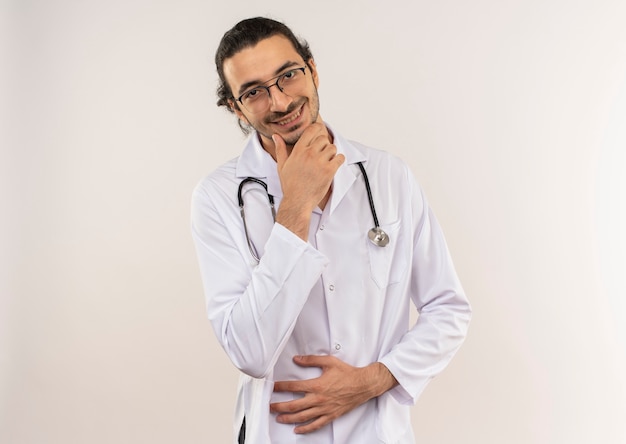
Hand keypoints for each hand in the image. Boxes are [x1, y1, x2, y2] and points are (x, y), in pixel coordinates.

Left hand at [270, 355, 397, 433]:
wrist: (363, 384)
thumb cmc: (347, 373)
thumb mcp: (329, 362)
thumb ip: (311, 360)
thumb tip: (297, 359)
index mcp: (317, 385)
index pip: (293, 387)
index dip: (281, 387)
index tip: (273, 387)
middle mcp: (319, 399)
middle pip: (294, 405)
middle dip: (280, 406)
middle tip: (270, 407)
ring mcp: (325, 409)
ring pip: (303, 417)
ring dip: (289, 418)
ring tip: (279, 418)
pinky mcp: (331, 415)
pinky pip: (316, 424)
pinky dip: (306, 429)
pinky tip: (297, 430)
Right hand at [273, 123, 344, 239]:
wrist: (297, 202)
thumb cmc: (290, 185)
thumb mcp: (282, 166)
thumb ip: (280, 149)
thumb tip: (276, 136)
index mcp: (298, 151)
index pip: (311, 130)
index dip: (317, 129)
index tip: (320, 132)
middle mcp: (309, 154)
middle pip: (323, 139)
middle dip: (324, 145)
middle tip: (322, 154)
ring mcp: (319, 162)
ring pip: (333, 148)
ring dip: (332, 153)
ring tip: (327, 161)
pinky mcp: (328, 171)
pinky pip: (340, 158)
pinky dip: (339, 160)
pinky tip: (334, 165)